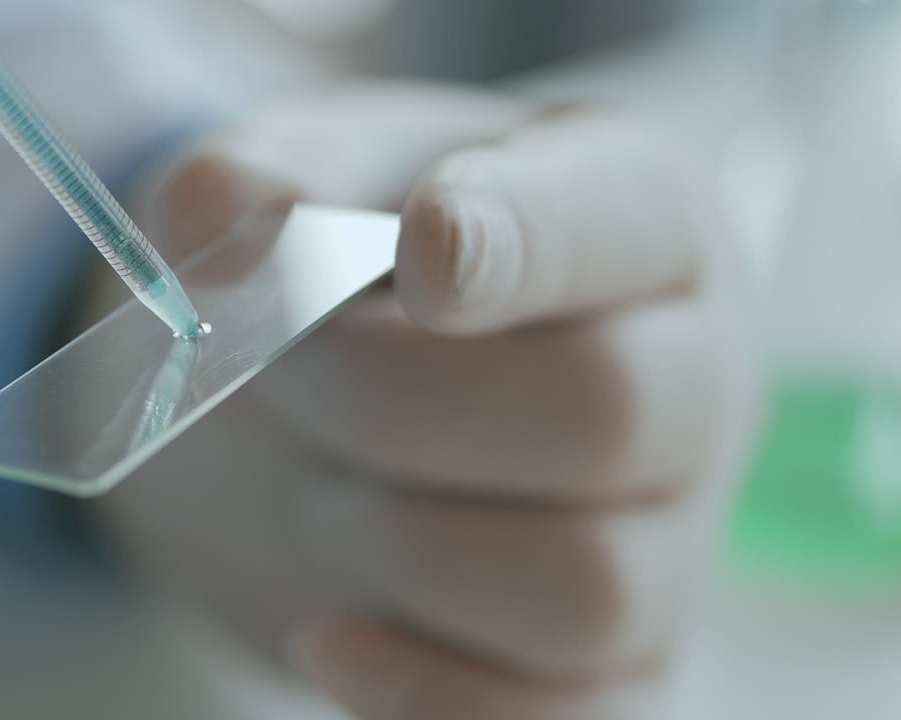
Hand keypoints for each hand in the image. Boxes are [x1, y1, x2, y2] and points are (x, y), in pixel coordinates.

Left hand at [91, 83, 757, 718]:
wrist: (342, 403)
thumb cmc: (350, 273)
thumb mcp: (303, 185)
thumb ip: (260, 183)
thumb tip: (210, 210)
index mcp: (635, 211)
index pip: (619, 215)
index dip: (523, 238)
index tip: (419, 257)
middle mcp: (689, 372)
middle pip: (602, 411)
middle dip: (392, 400)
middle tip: (281, 370)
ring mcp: (670, 534)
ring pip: (588, 585)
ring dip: (401, 549)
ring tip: (322, 499)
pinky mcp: (621, 664)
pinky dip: (427, 695)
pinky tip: (328, 640)